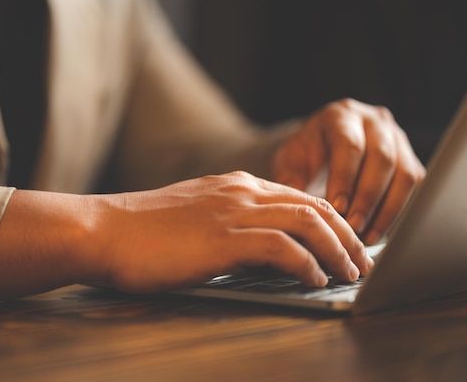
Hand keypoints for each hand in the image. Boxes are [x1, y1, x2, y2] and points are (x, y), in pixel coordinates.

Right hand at [93, 171, 372, 292]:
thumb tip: (263, 251)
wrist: (105, 230)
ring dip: (336, 250)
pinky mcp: (223, 238)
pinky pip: (282, 248)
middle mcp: (242, 191)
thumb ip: (232, 225)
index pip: (300, 197)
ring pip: (307, 222)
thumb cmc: (144, 231)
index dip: (331, 220)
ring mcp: (234, 212)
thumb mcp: (196, 218)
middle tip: (361, 261)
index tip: (346, 243)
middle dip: (346, 234)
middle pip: (314, 205)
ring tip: (350, 274)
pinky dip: (305, 264)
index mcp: (236, 185)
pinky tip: (314, 280)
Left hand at [272, 99, 425, 245]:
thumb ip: (292, 182)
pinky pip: (414, 188)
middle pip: (382, 158)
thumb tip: (301, 211)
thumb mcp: (290, 162)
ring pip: (405, 174)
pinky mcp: (410, 160)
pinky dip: (398, 213)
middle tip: (353, 227)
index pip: (349, 145)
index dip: (345, 179)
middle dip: (368, 198)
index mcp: (341, 116)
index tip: (337, 209)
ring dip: (388, 210)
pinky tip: (378, 233)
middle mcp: (374, 121)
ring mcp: (397, 139)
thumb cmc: (304, 156)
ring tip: (366, 237)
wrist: (321, 147)